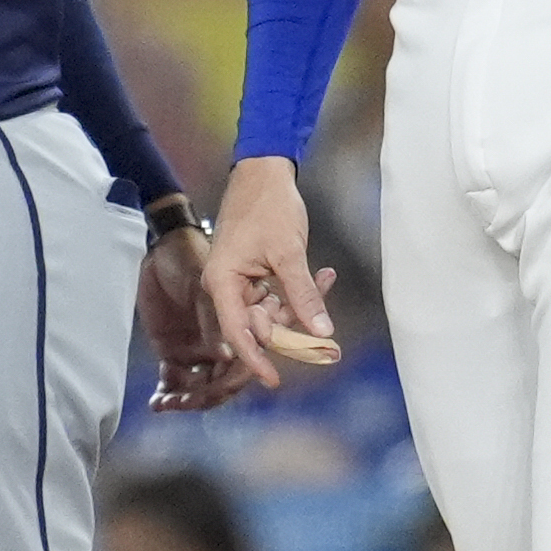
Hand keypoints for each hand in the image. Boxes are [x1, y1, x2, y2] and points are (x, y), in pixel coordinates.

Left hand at [140, 224, 251, 411]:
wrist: (160, 248)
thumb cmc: (187, 259)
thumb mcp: (200, 288)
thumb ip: (212, 322)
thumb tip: (226, 356)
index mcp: (232, 329)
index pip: (240, 364)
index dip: (234, 381)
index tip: (220, 393)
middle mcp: (218, 344)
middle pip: (220, 383)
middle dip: (206, 397)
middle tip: (186, 402)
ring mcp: (196, 350)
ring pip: (198, 387)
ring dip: (186, 400)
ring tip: (169, 403)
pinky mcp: (173, 351)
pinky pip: (173, 381)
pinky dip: (167, 395)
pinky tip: (157, 402)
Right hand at [202, 157, 335, 388]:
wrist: (264, 170)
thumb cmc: (268, 206)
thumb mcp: (289, 253)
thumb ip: (303, 295)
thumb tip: (322, 333)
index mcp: (222, 283)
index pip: (237, 333)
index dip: (256, 360)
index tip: (275, 380)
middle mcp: (226, 286)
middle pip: (258, 325)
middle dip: (292, 327)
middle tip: (328, 334)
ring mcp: (240, 280)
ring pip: (272, 310)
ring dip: (300, 304)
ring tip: (325, 278)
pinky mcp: (253, 273)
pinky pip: (277, 294)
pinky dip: (298, 290)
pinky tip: (321, 273)